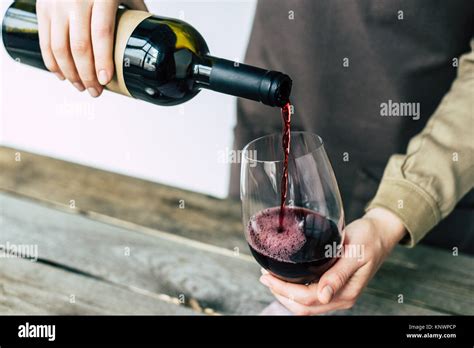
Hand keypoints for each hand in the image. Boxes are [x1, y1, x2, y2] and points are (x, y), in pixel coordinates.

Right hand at [36, 0, 147, 96]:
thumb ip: (135, 11)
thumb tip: (151, 38)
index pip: (101, 34)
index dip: (103, 61)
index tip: (106, 80)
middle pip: (80, 47)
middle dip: (87, 75)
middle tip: (96, 91)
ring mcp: (56, 3)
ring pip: (59, 47)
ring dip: (70, 73)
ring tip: (81, 87)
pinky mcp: (42, 7)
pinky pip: (44, 40)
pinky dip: (52, 62)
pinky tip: (62, 75)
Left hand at [259, 207, 406, 314]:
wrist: (381, 233)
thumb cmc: (370, 239)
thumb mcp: (355, 253)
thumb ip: (339, 274)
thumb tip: (323, 296)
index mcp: (346, 293)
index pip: (307, 299)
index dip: (284, 290)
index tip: (268, 276)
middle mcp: (340, 297)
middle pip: (303, 307)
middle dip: (280, 294)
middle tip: (264, 276)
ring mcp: (336, 293)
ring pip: (305, 304)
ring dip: (286, 293)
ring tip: (270, 276)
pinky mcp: (334, 285)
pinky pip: (310, 295)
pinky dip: (294, 289)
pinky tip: (285, 276)